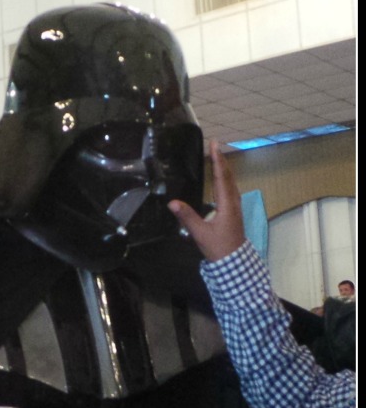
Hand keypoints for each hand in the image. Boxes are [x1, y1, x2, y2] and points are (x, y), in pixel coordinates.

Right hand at [168, 140, 245, 261]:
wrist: (234, 261)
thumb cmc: (218, 247)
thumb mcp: (200, 233)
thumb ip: (187, 217)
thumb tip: (172, 203)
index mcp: (226, 204)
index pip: (222, 177)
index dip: (217, 160)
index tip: (214, 145)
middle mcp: (233, 202)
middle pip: (228, 176)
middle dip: (221, 159)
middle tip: (214, 145)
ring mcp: (235, 206)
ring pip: (231, 182)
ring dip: (224, 168)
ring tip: (216, 157)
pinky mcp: (233, 211)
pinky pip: (230, 188)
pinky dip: (225, 178)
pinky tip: (221, 178)